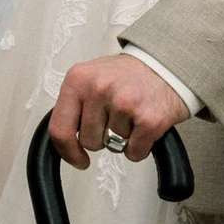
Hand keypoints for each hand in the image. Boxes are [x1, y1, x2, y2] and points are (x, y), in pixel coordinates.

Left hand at [49, 53, 189, 168]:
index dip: (67, 151)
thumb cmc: (125, 75)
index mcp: (78, 79)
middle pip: (89, 142)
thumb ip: (73, 104)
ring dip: (122, 139)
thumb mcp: (90, 77)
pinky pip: (134, 153)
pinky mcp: (148, 120)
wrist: (164, 65)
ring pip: (112, 147)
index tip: (77, 158)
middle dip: (102, 137)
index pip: (59, 129)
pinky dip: (140, 146)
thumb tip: (62, 139)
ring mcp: (124, 103)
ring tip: (130, 116)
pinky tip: (143, 125)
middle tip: (115, 117)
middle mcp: (98, 88)